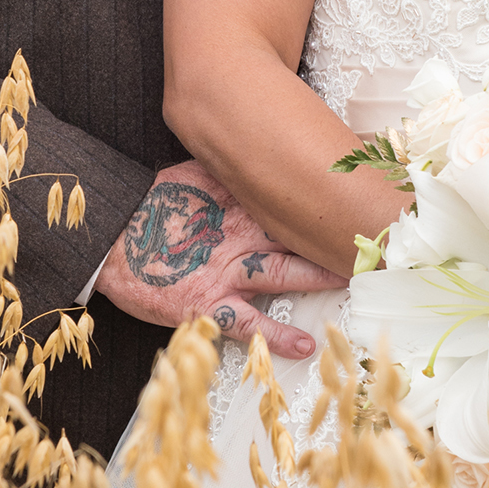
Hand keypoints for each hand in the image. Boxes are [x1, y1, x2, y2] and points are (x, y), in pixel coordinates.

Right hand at [93, 161, 347, 359]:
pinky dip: (276, 335)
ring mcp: (225, 271)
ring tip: (359, 285)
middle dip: (340, 239)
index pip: (297, 197)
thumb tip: (272, 142)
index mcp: (240, 204)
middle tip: (382, 242)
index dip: (333, 199)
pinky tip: (305, 346)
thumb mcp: (197, 175)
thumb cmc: (151, 204)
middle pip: (300, 235)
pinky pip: (246, 323)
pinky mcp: (206, 303)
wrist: (106, 234)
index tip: (371, 198)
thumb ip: (235, 169)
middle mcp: (240, 236)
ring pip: (284, 274)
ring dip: (320, 279)